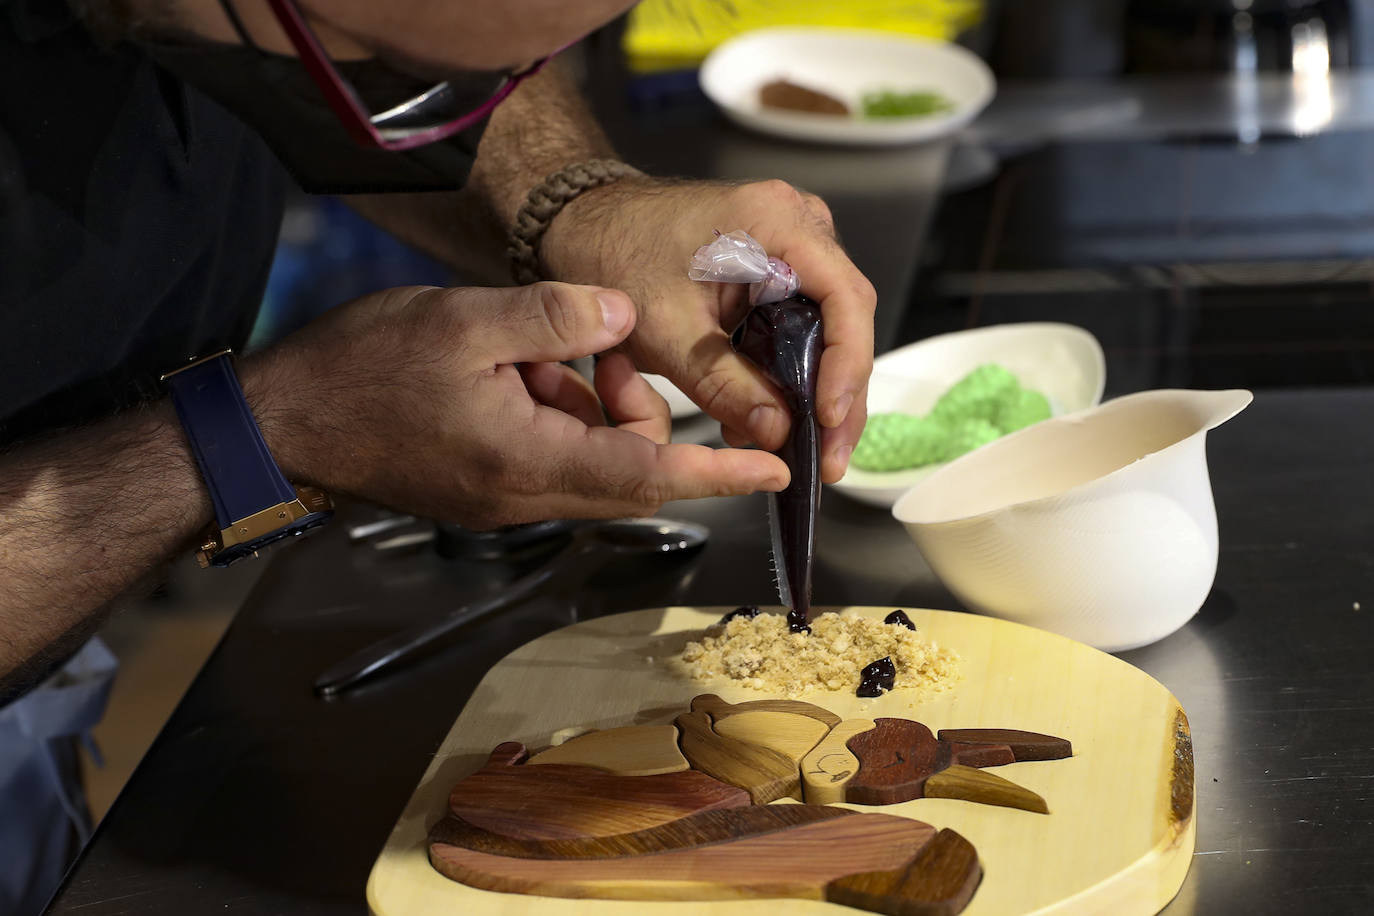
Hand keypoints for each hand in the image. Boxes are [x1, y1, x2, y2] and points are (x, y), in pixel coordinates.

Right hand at [243, 282, 787, 528]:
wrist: (287, 422)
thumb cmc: (362, 373)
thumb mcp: (464, 323)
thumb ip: (554, 319)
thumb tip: (623, 318)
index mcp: (526, 462)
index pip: (646, 475)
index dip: (717, 473)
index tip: (772, 469)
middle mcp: (525, 495)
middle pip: (627, 468)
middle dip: (637, 409)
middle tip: (597, 350)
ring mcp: (506, 497)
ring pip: (593, 457)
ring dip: (591, 405)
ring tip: (539, 353)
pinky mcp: (491, 485)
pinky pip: (556, 452)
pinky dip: (559, 410)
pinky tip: (519, 370)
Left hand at [540, 178, 875, 482]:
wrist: (582, 228)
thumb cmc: (615, 256)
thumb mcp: (667, 332)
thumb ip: (725, 385)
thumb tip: (777, 432)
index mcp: (778, 221)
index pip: (846, 299)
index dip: (846, 367)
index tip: (828, 419)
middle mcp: (799, 226)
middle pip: (846, 320)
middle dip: (839, 396)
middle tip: (829, 459)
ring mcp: (791, 249)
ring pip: (829, 331)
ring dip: (818, 393)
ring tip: (806, 450)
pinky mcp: (775, 273)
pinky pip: (802, 329)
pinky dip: (793, 376)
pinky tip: (779, 420)